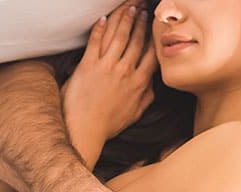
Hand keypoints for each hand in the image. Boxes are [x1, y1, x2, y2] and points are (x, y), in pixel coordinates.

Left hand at [61, 2, 157, 154]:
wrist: (84, 130)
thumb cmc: (108, 125)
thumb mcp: (134, 114)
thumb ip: (147, 97)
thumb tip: (154, 85)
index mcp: (139, 83)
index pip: (151, 54)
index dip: (154, 37)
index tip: (156, 26)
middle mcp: (124, 72)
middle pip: (136, 40)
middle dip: (141, 22)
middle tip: (143, 9)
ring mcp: (106, 67)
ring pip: (118, 36)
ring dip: (125, 19)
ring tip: (129, 7)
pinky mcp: (87, 65)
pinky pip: (95, 41)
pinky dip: (100, 28)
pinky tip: (104, 18)